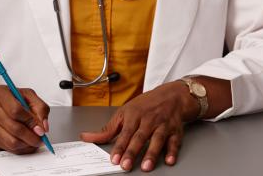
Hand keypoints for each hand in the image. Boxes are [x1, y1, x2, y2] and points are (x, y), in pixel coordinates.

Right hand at [0, 82, 49, 154]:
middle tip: (41, 139)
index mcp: (1, 93)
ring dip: (25, 144)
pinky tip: (25, 145)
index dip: (32, 120)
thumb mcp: (25, 93)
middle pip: (14, 127)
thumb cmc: (8, 97)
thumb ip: (37, 105)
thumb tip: (43, 123)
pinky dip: (18, 148)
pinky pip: (4, 145)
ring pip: (8, 139)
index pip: (17, 109)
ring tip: (35, 143)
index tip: (41, 126)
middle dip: (31, 136)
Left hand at [80, 81, 197, 171]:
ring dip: (152, 153)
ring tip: (146, 166)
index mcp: (134, 115)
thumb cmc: (145, 105)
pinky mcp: (175, 131)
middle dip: (132, 152)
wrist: (170, 96)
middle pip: (140, 137)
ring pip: (157, 140)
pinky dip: (173, 151)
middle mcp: (148, 120)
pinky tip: (169, 160)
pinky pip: (174, 141)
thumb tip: (87, 137)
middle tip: (126, 165)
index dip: (119, 147)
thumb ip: (108, 129)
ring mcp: (162, 125)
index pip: (125, 133)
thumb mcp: (124, 113)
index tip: (114, 159)